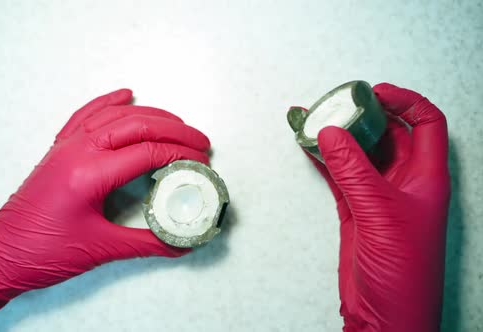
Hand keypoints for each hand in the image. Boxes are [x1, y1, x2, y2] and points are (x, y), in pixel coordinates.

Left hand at [0, 89, 210, 316]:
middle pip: (137, 125)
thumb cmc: (44, 253)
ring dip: (150, 115)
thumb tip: (181, 242)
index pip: (148, 152)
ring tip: (177, 123)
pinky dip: (108, 102)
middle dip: (175, 130)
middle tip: (200, 142)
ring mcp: (66, 147)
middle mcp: (78, 151)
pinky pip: (87, 115)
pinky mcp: (58, 149)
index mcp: (90, 174)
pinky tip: (125, 94)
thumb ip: (148, 243)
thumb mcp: (102, 249)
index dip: (181, 154)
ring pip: (115, 116)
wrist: (0, 255)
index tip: (202, 160)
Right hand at [303, 83, 449, 330]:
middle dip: (365, 113)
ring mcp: (377, 195)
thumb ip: (353, 170)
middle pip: (389, 134)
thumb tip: (330, 132)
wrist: (385, 315)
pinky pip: (339, 174)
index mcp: (426, 178)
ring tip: (315, 117)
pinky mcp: (355, 210)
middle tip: (337, 102)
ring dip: (339, 135)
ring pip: (359, 153)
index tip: (374, 92)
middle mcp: (404, 182)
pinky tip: (308, 146)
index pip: (425, 124)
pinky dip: (324, 159)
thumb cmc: (402, 271)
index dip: (404, 101)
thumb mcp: (380, 212)